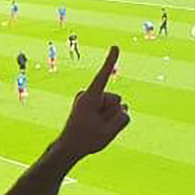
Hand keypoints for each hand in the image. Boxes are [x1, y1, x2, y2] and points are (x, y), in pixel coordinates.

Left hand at [50, 46, 129, 161]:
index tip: (115, 46)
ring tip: (94, 127)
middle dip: (112, 114)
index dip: (110, 61)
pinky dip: (108, 117)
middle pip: (116, 100)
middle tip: (96, 126)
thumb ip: (122, 118)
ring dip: (109, 117)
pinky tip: (97, 125)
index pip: (103, 76)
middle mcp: (89, 95)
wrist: (69, 147)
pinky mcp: (92, 103)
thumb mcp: (108, 132)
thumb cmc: (86, 140)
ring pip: (114, 105)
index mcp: (89, 98)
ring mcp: (90, 99)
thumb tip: (125, 109)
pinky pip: (110, 109)